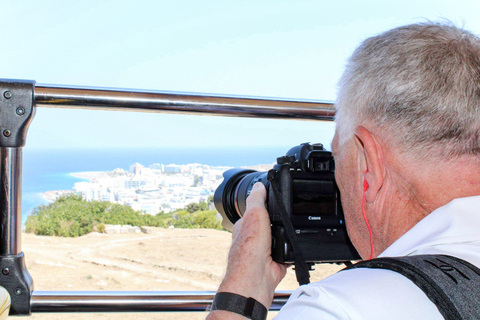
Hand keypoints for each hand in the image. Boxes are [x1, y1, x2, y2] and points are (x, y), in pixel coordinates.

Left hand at [216, 182, 287, 306]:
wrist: (256, 276)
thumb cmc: (250, 248)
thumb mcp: (254, 214)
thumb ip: (257, 199)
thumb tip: (258, 185)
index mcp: (246, 225)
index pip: (257, 210)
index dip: (267, 205)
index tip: (277, 200)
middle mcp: (255, 238)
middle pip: (272, 224)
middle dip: (280, 222)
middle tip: (288, 217)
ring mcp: (265, 251)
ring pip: (282, 237)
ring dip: (287, 236)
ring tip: (291, 232)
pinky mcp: (276, 262)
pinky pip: (289, 253)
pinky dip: (293, 251)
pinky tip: (294, 247)